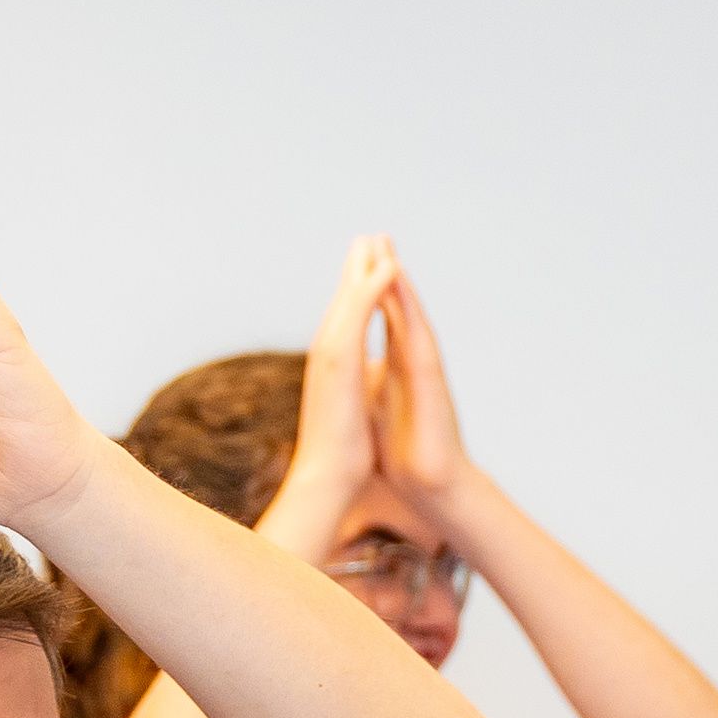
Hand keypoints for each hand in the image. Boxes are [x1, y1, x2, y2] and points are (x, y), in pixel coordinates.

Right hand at [271, 235, 399, 548]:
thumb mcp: (351, 414)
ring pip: (348, 300)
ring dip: (363, 268)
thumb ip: (355, 395)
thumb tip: (361, 396)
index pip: (345, 322)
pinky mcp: (340, 360)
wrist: (328, 479)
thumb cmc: (342, 457)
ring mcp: (330, 354)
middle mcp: (327, 355)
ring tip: (377, 240)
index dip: (356, 296)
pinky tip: (389, 269)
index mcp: (334, 368)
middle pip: (342, 302)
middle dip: (356, 269)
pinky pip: (359, 313)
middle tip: (367, 238)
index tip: (366, 270)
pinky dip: (373, 289)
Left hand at [367, 254, 481, 526]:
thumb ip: (368, 391)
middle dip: (385, 272)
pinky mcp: (430, 377)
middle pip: (397, 308)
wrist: (431, 485)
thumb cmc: (405, 457)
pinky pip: (415, 331)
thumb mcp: (378, 413)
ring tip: (386, 247)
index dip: (372, 292)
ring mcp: (423, 367)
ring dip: (398, 279)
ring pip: (409, 313)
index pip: (383, 322)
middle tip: (375, 235)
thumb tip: (349, 387)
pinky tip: (397, 283)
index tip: (359, 261)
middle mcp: (411, 362)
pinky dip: (406, 306)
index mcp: (396, 369)